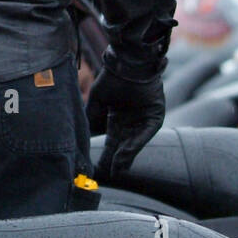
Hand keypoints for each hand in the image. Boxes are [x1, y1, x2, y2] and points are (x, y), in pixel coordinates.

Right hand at [86, 67, 163, 181]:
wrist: (128, 63)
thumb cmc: (112, 78)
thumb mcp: (97, 100)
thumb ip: (91, 117)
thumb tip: (83, 135)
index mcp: (116, 117)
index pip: (111, 141)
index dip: (105, 153)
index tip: (97, 167)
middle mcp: (130, 121)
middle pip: (122, 145)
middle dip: (116, 159)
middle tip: (109, 174)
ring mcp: (143, 120)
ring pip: (134, 142)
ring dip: (126, 156)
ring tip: (117, 169)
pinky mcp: (154, 117)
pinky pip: (146, 134)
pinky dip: (136, 144)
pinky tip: (126, 154)